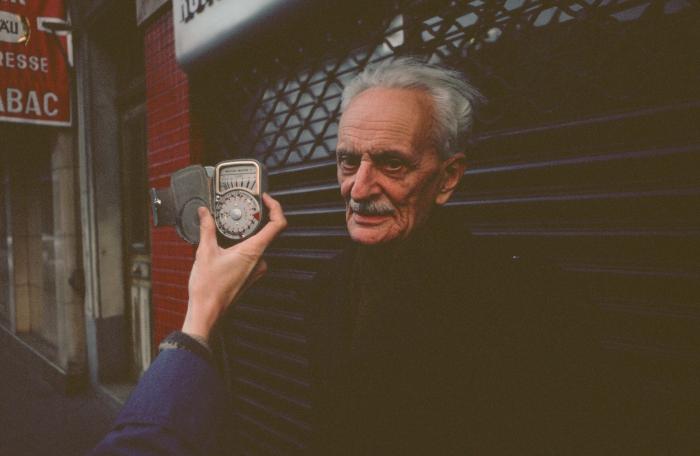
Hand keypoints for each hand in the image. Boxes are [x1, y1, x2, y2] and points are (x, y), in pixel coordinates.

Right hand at [182, 193, 286, 340]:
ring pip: (257, 244)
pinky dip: (242, 246)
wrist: (207, 311)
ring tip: (230, 227)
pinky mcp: (251, 276)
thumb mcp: (205, 251)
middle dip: (255, 219)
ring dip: (246, 234)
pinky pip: (252, 255)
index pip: (277, 224)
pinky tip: (227, 246)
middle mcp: (260, 260)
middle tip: (243, 209)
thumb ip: (207, 228)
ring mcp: (257, 269)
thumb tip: (205, 213)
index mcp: (254, 251)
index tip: (266, 199)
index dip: (275, 207)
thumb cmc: (209, 288)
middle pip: (268, 232)